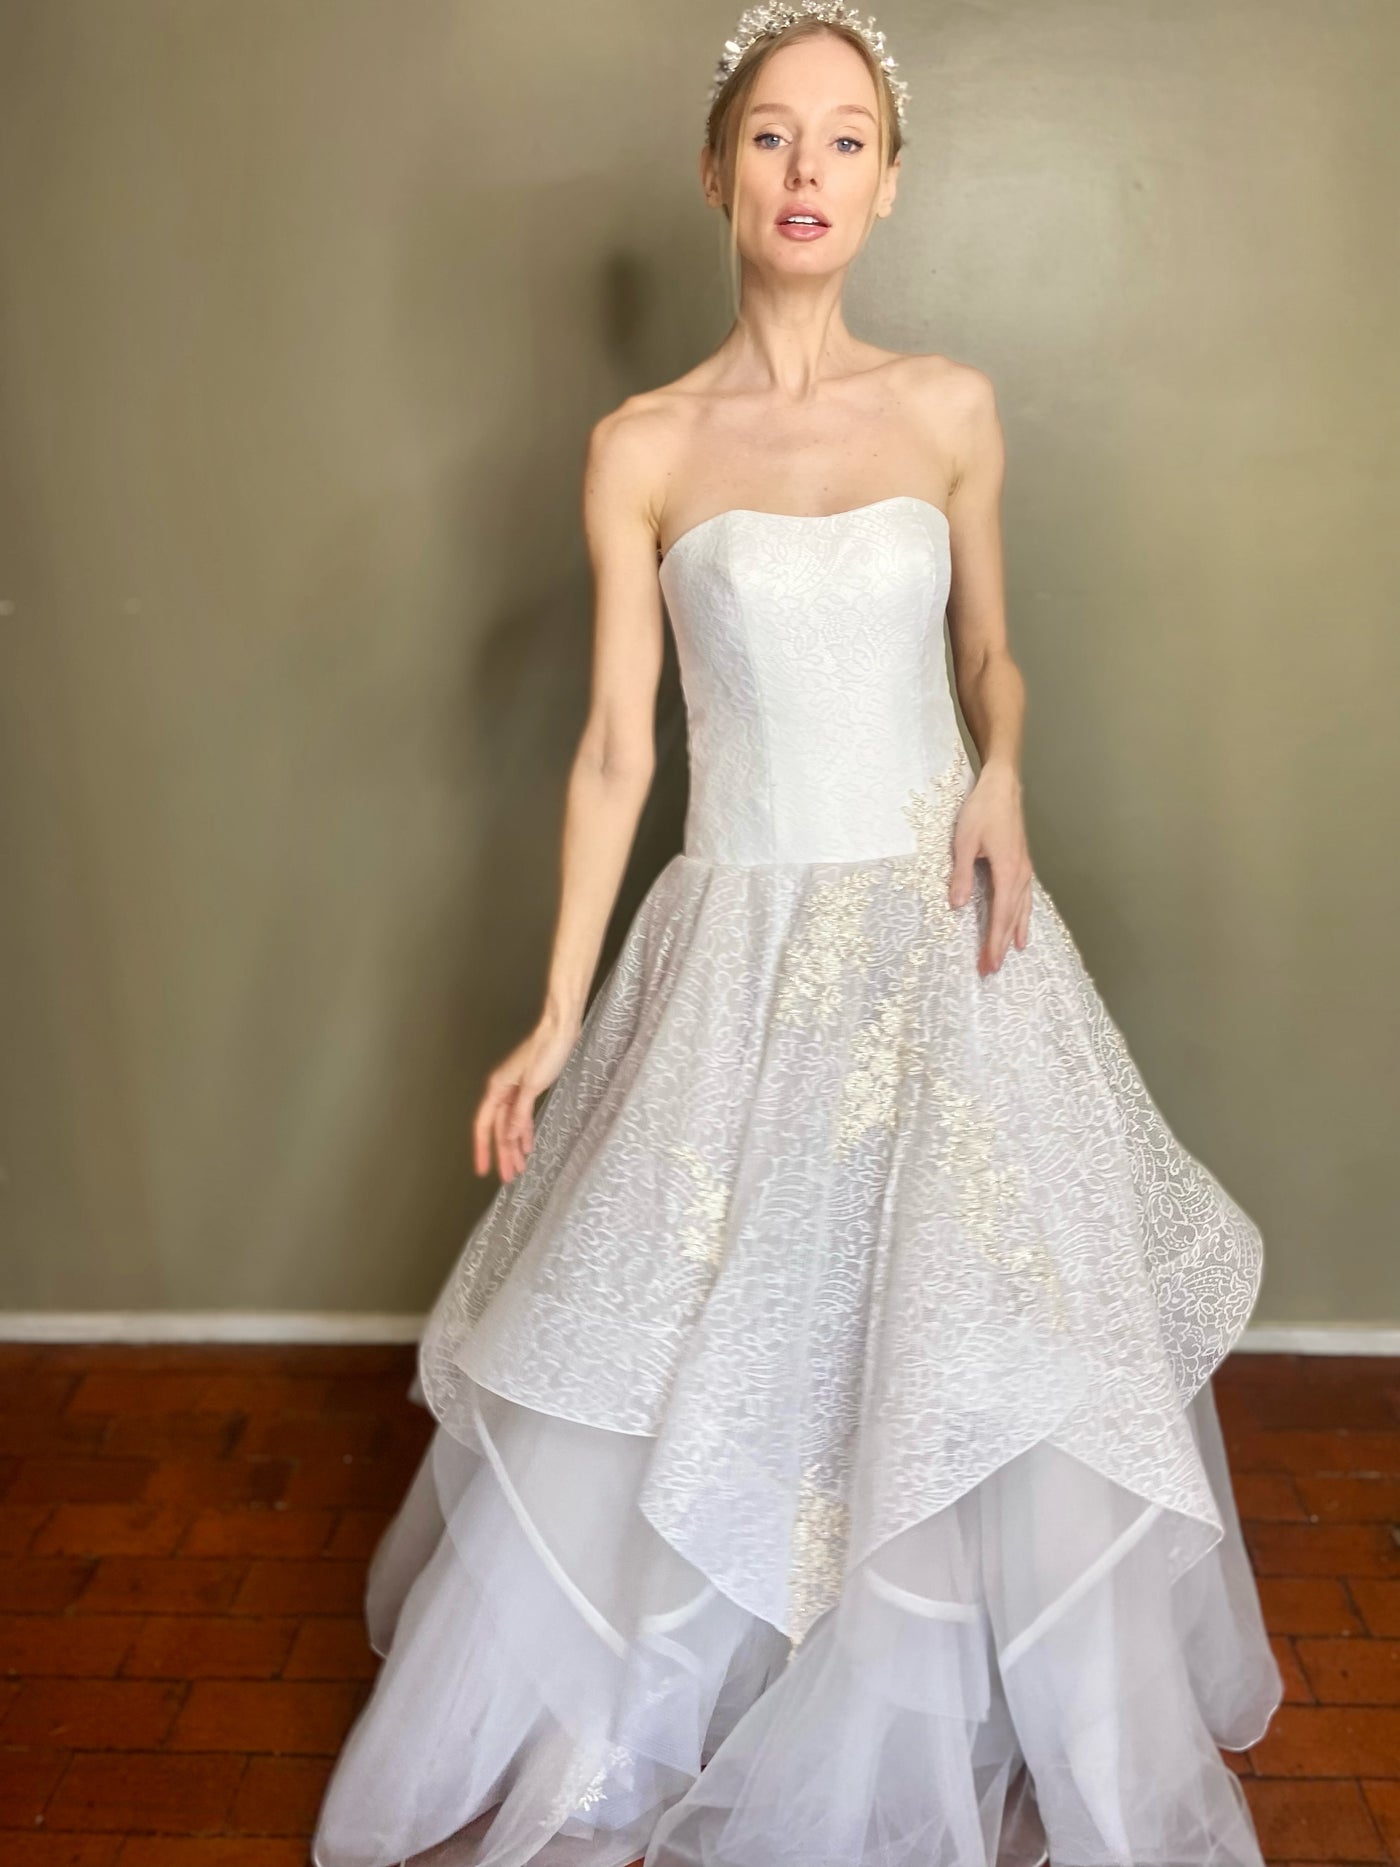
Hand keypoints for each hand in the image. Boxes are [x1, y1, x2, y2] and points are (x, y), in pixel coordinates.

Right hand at [472, 1008, 581, 1183]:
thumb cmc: (546, 1051)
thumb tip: (509, 1137)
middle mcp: (502, 1090)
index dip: (482, 1149)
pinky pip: (522, 1116)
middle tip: (508, 1177)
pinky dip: (525, 1131)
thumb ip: (519, 1113)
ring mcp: (515, 1090)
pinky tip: (528, 1145)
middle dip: (503, 1154)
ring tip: (519, 1168)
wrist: (560, 1029)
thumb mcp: (532, 1085)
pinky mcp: (529, 1088)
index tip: (482, 1170)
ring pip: (511, 1125)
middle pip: (499, 1129)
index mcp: (497, 1088)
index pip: (484, 1125)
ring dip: (515, 1146)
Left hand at [948, 760, 1032, 974]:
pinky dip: (1023, 914)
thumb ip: (961, 875)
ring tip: (1012, 953)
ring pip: (1022, 909)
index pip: (1000, 916)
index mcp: (1008, 873)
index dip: (994, 942)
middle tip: (991, 969)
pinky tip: (1021, 922)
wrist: (1002, 786)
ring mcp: (1024, 869)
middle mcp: (1021, 875)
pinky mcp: (1022, 864)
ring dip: (1015, 932)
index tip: (987, 963)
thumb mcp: (964, 842)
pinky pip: (1025, 897)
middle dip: (1001, 945)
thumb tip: (958, 906)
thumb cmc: (982, 811)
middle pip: (1012, 918)